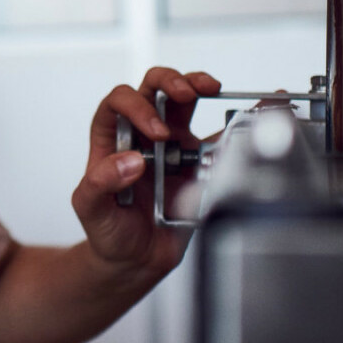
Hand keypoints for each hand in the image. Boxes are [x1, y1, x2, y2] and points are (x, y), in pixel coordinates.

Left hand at [70, 67, 222, 275]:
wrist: (136, 260)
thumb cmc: (109, 229)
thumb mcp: (90, 208)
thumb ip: (101, 183)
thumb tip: (130, 161)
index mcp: (112, 138)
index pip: (119, 102)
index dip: (137, 107)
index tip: (156, 132)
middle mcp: (142, 135)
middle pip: (153, 89)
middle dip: (170, 82)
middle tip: (185, 94)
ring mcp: (172, 145)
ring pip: (185, 101)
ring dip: (198, 86)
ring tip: (211, 88)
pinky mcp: (197, 162)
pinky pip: (218, 135)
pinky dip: (236, 120)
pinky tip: (252, 109)